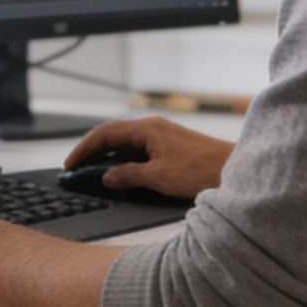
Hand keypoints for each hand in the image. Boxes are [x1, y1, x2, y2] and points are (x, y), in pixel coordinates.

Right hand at [63, 117, 232, 199]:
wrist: (236, 171)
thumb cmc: (201, 171)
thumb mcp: (158, 177)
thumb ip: (127, 175)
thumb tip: (107, 176)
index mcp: (146, 129)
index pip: (104, 134)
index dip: (83, 149)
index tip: (70, 165)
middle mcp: (153, 128)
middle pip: (113, 137)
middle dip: (92, 153)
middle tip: (77, 171)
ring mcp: (163, 137)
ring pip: (126, 145)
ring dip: (108, 159)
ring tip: (95, 176)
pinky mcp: (171, 148)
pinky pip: (140, 151)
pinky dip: (125, 162)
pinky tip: (122, 176)